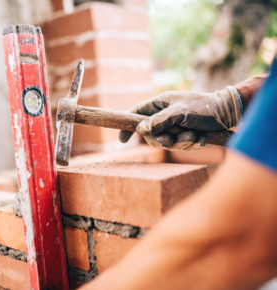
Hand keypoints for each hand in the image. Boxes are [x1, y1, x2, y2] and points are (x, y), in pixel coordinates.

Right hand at [119, 86, 241, 150]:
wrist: (227, 113)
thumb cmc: (203, 107)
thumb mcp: (180, 112)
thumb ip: (160, 121)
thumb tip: (141, 130)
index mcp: (159, 104)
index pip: (136, 115)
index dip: (128, 127)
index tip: (122, 141)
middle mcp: (164, 116)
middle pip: (152, 135)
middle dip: (164, 140)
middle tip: (174, 140)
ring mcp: (174, 126)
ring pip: (167, 143)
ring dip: (182, 144)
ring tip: (195, 137)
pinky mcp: (184, 134)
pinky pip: (180, 146)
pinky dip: (191, 145)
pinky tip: (201, 139)